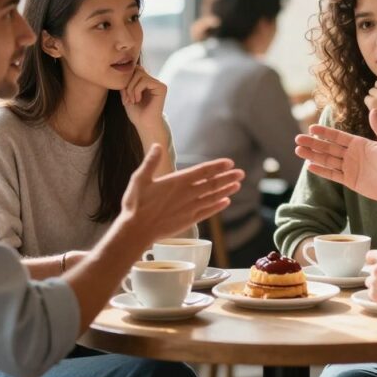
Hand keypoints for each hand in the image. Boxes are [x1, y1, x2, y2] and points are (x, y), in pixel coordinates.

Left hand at [121, 66, 167, 132]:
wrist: (144, 125)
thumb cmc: (136, 113)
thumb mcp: (126, 95)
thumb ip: (126, 82)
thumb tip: (125, 71)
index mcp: (146, 82)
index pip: (134, 70)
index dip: (126, 81)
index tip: (124, 96)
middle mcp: (153, 81)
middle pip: (137, 70)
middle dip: (128, 84)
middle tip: (127, 98)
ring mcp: (158, 84)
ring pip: (139, 74)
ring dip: (131, 88)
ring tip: (132, 100)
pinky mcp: (161, 87)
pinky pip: (145, 81)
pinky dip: (137, 90)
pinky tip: (138, 100)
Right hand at [121, 144, 242, 240]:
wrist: (136, 230)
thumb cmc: (136, 204)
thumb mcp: (139, 178)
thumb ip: (150, 162)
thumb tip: (157, 146)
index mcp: (177, 181)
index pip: (203, 171)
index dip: (217, 166)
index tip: (230, 163)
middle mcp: (187, 194)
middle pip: (212, 183)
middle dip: (228, 177)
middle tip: (241, 173)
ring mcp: (189, 208)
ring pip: (212, 197)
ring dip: (226, 190)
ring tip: (237, 185)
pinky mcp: (188, 221)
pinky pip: (208, 212)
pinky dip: (218, 206)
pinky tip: (226, 202)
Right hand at [294, 109, 376, 203]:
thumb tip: (373, 110)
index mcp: (359, 143)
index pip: (337, 136)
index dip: (324, 132)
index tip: (311, 128)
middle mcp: (352, 154)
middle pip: (328, 147)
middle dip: (313, 143)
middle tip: (297, 139)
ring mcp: (349, 168)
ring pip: (327, 160)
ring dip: (312, 155)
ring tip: (298, 151)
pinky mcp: (349, 180)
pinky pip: (332, 174)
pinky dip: (321, 170)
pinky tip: (309, 166)